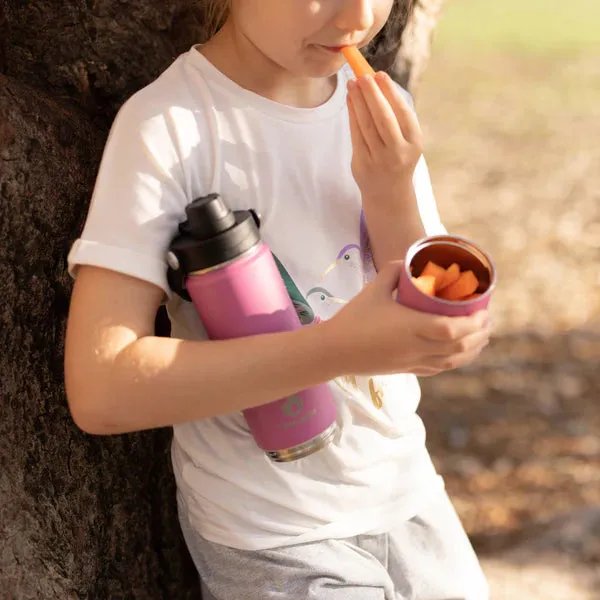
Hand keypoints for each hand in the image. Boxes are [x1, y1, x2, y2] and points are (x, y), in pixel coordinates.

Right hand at [323, 261, 490, 376]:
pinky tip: (459, 354)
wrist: (334, 351)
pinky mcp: (407, 370)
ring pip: (452, 361)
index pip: (453, 329)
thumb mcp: (373, 289)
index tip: (484, 310)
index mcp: (411, 327)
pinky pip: (439, 368)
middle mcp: (417, 347)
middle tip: (488, 321)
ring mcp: (413, 361)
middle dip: (480, 335)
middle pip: (459, 347)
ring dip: (472, 350)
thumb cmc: (354, 318)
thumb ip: (393, 271)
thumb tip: (409, 260)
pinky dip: (455, 361)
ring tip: (482, 338)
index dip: (474, 323)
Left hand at [347, 72, 422, 205]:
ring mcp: (379, 160)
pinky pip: (356, 135)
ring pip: (366, 126)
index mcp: (414, 143)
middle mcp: (398, 152)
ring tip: (352, 84)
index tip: (380, 75)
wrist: (389, 194)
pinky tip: (350, 101)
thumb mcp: (407, 140)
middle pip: (383, 118)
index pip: (402, 113)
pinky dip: (352, 116)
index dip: (390, 93)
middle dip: (372, 95)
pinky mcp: (362, 164)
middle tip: (362, 75)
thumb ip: (398, 117)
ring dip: (358, 102)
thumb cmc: (398, 158)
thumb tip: (379, 83)